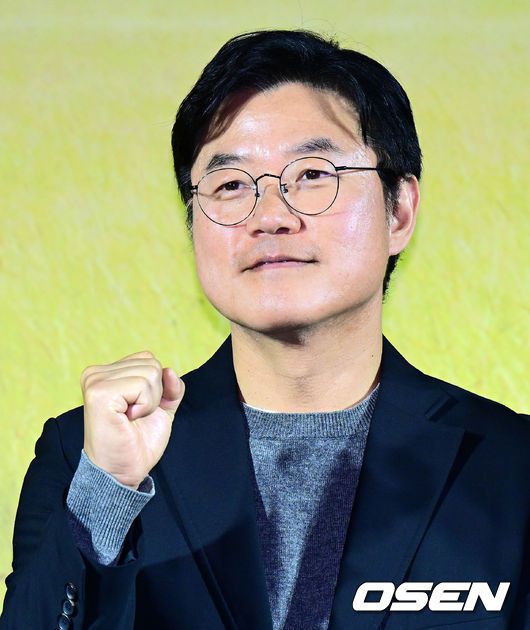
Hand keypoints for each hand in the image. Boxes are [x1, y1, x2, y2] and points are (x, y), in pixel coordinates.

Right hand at [81, 351, 184, 488]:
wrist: (123, 472)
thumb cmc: (138, 442)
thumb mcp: (161, 407)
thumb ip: (169, 387)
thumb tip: (170, 371)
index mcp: (106, 373)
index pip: (148, 359)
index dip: (156, 387)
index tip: (138, 409)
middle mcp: (95, 373)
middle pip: (152, 364)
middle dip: (154, 394)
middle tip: (133, 417)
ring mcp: (95, 381)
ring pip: (150, 373)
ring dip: (149, 402)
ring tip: (130, 419)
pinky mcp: (99, 393)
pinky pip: (142, 384)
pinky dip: (144, 405)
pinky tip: (127, 419)